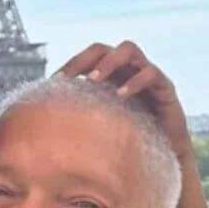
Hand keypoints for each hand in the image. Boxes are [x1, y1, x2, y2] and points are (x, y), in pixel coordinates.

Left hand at [56, 41, 193, 162]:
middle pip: (103, 49)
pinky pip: (151, 74)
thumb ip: (78, 121)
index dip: (69, 65)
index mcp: (109, 77)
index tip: (54, 82)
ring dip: (108, 62)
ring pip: (128, 50)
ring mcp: (146, 76)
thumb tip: (42, 125)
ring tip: (93, 81)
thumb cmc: (125, 143)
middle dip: (84, 59)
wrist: (160, 158)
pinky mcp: (165, 88)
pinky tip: (120, 95)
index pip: (86, 59)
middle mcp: (126, 70)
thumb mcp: (98, 129)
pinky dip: (135, 81)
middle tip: (68, 78)